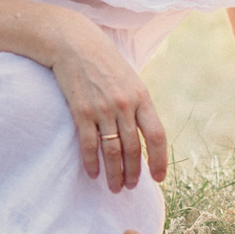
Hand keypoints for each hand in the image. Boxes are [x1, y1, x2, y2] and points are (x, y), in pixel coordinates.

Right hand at [47, 17, 168, 190]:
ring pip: (112, 150)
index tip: (158, 178)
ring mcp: (103, 109)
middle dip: (133, 172)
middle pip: (133, 148)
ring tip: (115, 187)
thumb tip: (144, 133)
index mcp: (143, 97)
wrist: (76, 45)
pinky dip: (91, 162)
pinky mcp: (81, 111)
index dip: (159, 159)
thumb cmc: (106, 64)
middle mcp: (125, 105)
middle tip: (131, 188)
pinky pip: (88, 143)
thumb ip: (138, 106)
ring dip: (114, 173)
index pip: (156, 136)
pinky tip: (93, 174)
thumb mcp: (131, 81)